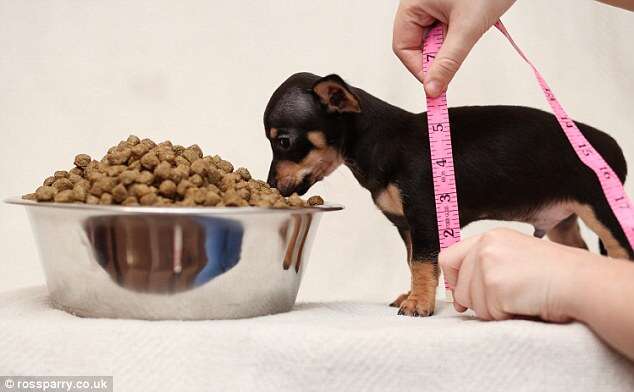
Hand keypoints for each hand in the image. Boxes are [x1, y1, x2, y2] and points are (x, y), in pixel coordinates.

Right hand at [393, 0, 515, 96]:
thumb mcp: (467, 27)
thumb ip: (448, 62)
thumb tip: (433, 88)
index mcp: (412, 5)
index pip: (403, 47)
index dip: (419, 69)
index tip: (436, 85)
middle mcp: (419, 4)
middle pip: (417, 45)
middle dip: (438, 56)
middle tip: (456, 60)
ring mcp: (433, 5)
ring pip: (434, 39)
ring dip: (450, 46)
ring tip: (470, 31)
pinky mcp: (448, 6)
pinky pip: (446, 30)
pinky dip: (458, 36)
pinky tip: (472, 26)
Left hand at [438, 228, 595, 321]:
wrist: (581, 282)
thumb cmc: (556, 276)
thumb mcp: (515, 259)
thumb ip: (486, 268)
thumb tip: (458, 297)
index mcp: (490, 237)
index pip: (448, 258)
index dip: (452, 281)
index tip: (461, 298)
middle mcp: (485, 246)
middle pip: (458, 287)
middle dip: (478, 303)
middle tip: (507, 302)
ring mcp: (487, 264)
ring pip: (472, 304)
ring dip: (495, 311)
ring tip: (521, 300)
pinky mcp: (494, 284)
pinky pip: (488, 314)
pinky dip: (505, 317)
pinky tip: (524, 305)